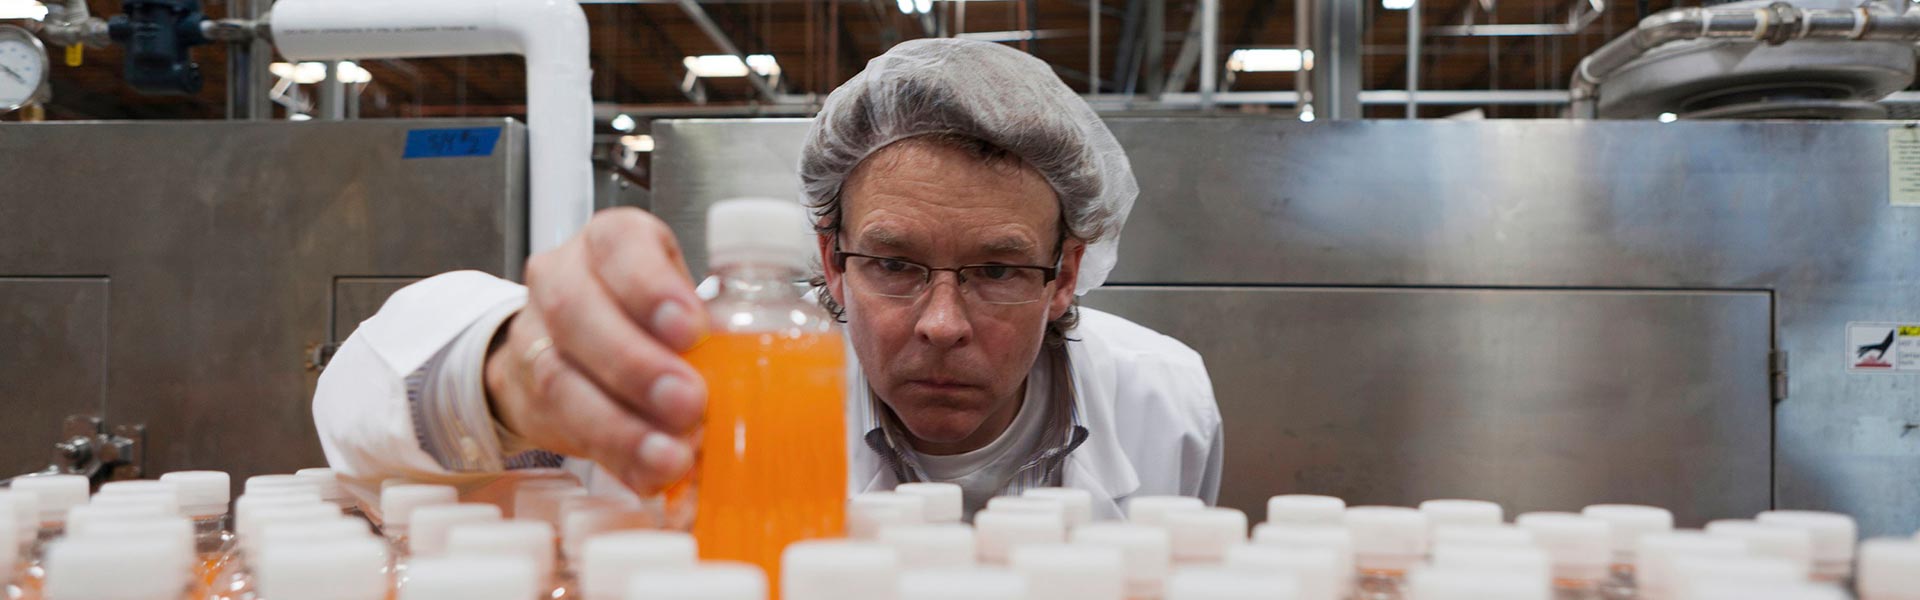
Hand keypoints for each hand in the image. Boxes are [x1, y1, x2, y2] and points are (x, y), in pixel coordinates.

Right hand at [484, 208, 708, 492]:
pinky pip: (563, 429)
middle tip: (688, 402)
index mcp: (611, 243)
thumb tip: (762, 376)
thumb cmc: (641, 317)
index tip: (692, 329)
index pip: (619, 246)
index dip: (651, 287)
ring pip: (560, 377)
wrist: (565, 349)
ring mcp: (536, 338)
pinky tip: (649, 474)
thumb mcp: (677, 300)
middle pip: (578, 312)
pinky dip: (614, 456)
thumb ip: (709, 326)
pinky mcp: (530, 398)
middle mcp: (563, 279)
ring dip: (621, 424)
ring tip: (671, 455)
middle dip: (635, 363)